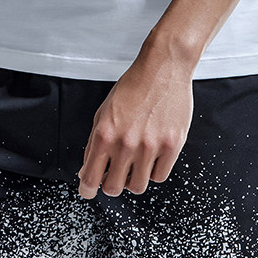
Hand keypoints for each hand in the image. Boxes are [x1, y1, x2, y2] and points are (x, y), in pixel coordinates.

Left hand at [77, 51, 193, 198]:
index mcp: (105, 133)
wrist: (163, 68)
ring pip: (138, 186)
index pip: (90, 179)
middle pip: (114, 188)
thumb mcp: (104, 111)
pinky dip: (154, 170)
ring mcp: (150, 146)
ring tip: (136, 161)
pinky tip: (152, 155)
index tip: (89, 189)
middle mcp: (126, 143)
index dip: (87, 189)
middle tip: (115, 173)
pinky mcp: (171, 146)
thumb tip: (86, 171)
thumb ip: (93, 143)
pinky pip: (160, 176)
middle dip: (112, 184)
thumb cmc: (134, 86)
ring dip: (134, 178)